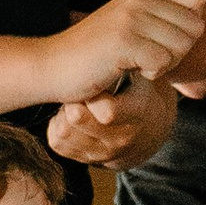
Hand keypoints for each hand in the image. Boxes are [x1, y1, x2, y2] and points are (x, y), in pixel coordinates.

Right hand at [41, 0, 205, 105]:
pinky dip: (151, 74)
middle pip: (195, 27)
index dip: (187, 27)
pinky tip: (128, 70)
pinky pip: (163, 63)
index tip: (160, 38)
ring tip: (136, 63)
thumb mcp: (133, 23)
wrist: (52, 65)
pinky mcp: (123, 41)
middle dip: (179, 50)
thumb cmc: (97, 52)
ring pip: (182, 45)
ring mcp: (130, 17)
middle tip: (149, 57)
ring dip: (166, 64)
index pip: (199, 0)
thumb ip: (165, 13)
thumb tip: (203, 8)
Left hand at [47, 75, 177, 168]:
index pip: (106, 112)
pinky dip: (57, 127)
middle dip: (73, 101)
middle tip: (78, 91)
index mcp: (137, 116)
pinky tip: (69, 117)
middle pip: (76, 120)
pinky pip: (57, 143)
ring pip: (63, 133)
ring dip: (62, 114)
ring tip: (75, 103)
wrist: (148, 132)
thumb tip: (123, 43)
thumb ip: (133, 65)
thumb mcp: (144, 78)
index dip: (92, 94)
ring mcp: (103, 154)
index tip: (92, 83)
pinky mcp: (86, 160)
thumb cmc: (139, 93)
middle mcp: (120, 139)